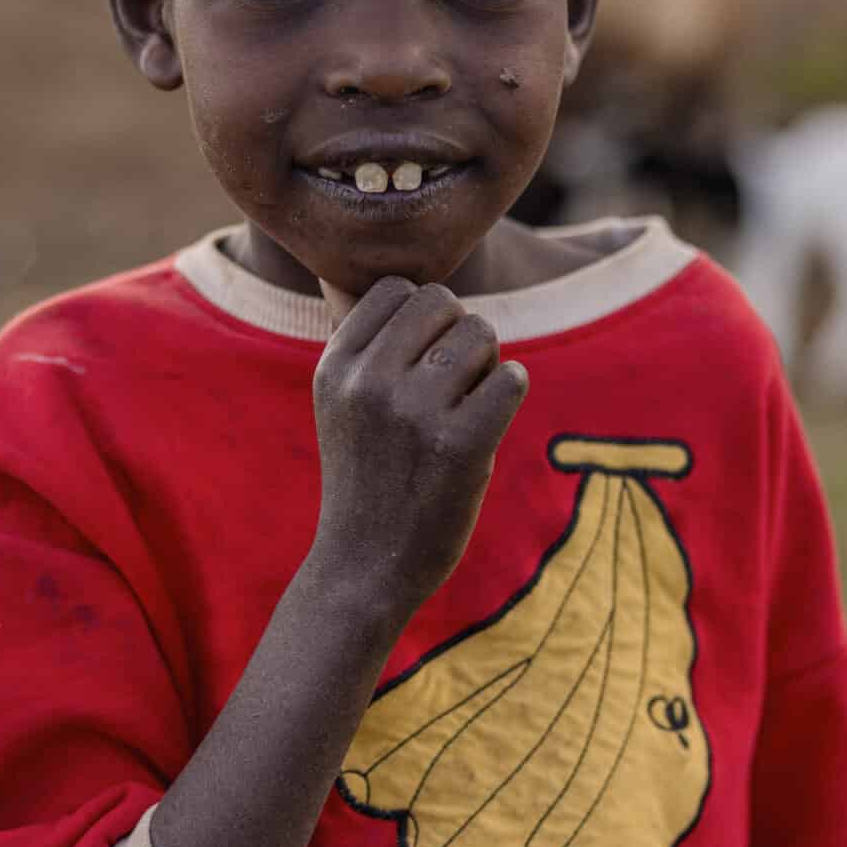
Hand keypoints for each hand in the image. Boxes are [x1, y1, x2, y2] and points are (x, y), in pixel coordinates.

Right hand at [309, 279, 528, 621]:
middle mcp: (368, 381)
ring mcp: (414, 413)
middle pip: (443, 302)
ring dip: (488, 362)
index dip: (424, 315)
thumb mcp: (342, 404)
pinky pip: (512, 378)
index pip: (397, 288)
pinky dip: (511, 390)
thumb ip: (366, 345)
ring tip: (470, 402)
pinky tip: (491, 419)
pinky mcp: (460, 446)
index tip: (423, 356)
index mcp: (335, 366)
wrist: (364, 567)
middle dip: (460, 331)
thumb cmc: (367, 478)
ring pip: (481, 333)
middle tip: (456, 380)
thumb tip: (395, 278)